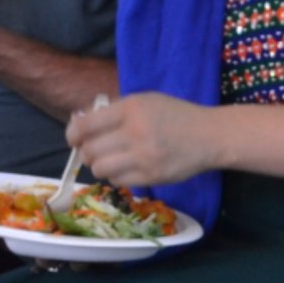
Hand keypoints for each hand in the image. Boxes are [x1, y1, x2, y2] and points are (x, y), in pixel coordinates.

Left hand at [69, 92, 222, 186]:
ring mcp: (144, 157)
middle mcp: (136, 132)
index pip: (85, 126)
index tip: (74, 139)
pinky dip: (116, 176)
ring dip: (100, 166)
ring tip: (111, 161)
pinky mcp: (152, 176)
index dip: (72, 134)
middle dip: (87, 152)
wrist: (211, 136)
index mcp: (131, 109)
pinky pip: (118, 181)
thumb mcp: (145, 101)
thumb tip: (78, 124)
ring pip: (100, 169)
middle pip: (90, 150)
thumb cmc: (175, 115)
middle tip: (96, 150)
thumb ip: (113, 110)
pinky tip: (126, 168)